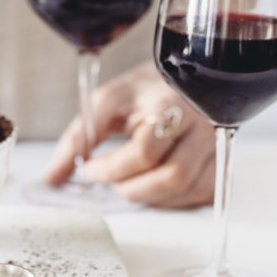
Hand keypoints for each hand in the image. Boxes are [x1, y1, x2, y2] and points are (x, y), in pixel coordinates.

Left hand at [45, 61, 214, 207]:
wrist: (182, 76)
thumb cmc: (143, 90)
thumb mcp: (106, 102)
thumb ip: (79, 137)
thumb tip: (53, 176)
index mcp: (169, 103)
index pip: (144, 151)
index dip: (111, 168)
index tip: (90, 169)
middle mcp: (201, 123)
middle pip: (172, 176)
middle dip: (131, 188)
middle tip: (108, 181)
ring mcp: (217, 143)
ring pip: (188, 188)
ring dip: (150, 197)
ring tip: (126, 183)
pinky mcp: (222, 160)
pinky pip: (202, 193)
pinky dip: (172, 200)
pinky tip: (151, 187)